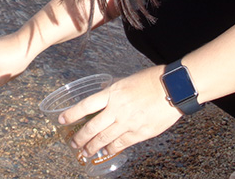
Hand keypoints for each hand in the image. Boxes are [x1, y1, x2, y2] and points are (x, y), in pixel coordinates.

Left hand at [59, 67, 181, 157]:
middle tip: (72, 143)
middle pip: (92, 127)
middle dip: (79, 137)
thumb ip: (113, 92)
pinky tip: (104, 153)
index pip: (85, 105)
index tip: (61, 120)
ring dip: (91, 147)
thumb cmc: (151, 80)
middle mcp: (117, 109)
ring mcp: (128, 123)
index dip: (71, 114)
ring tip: (84, 152)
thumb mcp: (126, 81)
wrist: (173, 88)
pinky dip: (110, 150)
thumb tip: (102, 97)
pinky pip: (120, 145)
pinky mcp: (139, 133)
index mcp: (112, 93)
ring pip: (104, 139)